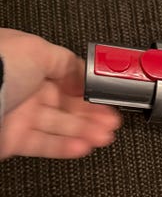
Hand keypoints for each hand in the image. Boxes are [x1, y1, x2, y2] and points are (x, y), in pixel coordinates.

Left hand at [0, 29, 120, 158]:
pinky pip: (46, 145)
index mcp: (29, 63)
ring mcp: (20, 115)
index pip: (67, 77)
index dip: (88, 88)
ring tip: (106, 135)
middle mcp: (25, 89)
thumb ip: (66, 62)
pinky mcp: (14, 140)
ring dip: (86, 131)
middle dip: (93, 112)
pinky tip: (85, 145)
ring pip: (60, 126)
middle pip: (67, 104)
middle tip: (112, 119)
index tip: (107, 96)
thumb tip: (84, 74)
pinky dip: (67, 147)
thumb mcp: (38, 50)